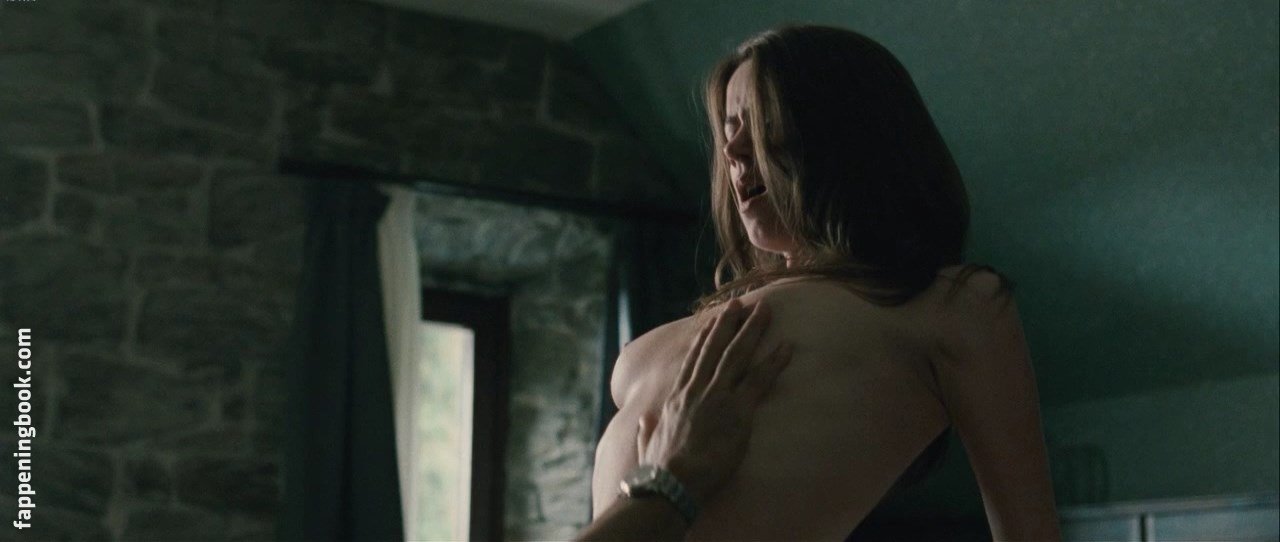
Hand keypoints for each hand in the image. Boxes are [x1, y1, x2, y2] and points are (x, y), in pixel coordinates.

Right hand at [634, 297, 794, 505]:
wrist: (670, 484)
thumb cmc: (656, 472)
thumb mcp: (645, 445)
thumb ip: (645, 429)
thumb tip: (642, 418)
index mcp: (675, 399)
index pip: (693, 361)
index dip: (704, 339)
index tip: (713, 322)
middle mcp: (696, 391)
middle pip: (716, 349)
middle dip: (729, 323)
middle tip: (741, 303)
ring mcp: (717, 398)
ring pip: (737, 355)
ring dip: (752, 330)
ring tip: (765, 311)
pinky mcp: (737, 412)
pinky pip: (759, 380)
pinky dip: (774, 362)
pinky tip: (787, 347)